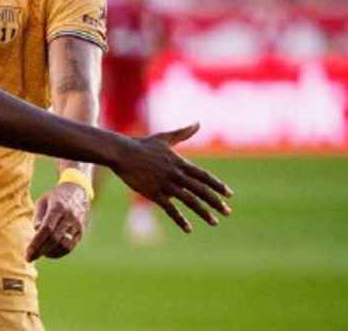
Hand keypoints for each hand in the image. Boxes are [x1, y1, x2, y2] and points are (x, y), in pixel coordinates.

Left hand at [26, 182, 89, 261]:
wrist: (78, 190)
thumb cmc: (56, 196)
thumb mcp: (43, 200)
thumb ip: (38, 216)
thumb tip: (36, 231)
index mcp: (58, 207)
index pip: (46, 229)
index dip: (36, 243)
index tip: (28, 253)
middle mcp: (70, 217)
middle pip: (54, 239)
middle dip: (40, 250)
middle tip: (29, 258)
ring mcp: (77, 225)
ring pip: (64, 245)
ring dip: (50, 253)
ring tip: (39, 254)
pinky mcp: (81, 231)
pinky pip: (71, 246)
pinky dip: (60, 252)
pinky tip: (50, 253)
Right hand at [113, 124, 233, 232]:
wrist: (122, 153)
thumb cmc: (142, 145)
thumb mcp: (165, 138)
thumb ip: (183, 133)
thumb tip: (198, 123)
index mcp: (180, 163)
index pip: (203, 176)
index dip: (217, 185)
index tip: (229, 195)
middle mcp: (176, 174)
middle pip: (201, 190)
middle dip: (215, 202)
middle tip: (227, 212)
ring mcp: (165, 184)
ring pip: (189, 200)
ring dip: (203, 212)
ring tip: (214, 222)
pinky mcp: (154, 193)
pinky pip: (170, 209)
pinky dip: (180, 219)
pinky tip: (188, 229)